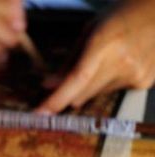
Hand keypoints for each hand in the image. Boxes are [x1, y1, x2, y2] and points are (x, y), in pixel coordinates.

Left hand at [37, 0, 154, 113]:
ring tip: (105, 61)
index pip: (76, 79)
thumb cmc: (121, 17)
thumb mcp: (90, 31)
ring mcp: (135, 74)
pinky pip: (113, 92)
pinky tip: (120, 64)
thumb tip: (49, 84)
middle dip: (68, 93)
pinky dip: (109, 83)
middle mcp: (122, 61)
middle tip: (64, 84)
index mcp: (104, 43)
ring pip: (96, 95)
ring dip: (91, 85)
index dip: (56, 99)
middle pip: (82, 94)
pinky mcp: (144, 82)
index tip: (40, 113)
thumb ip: (69, 61)